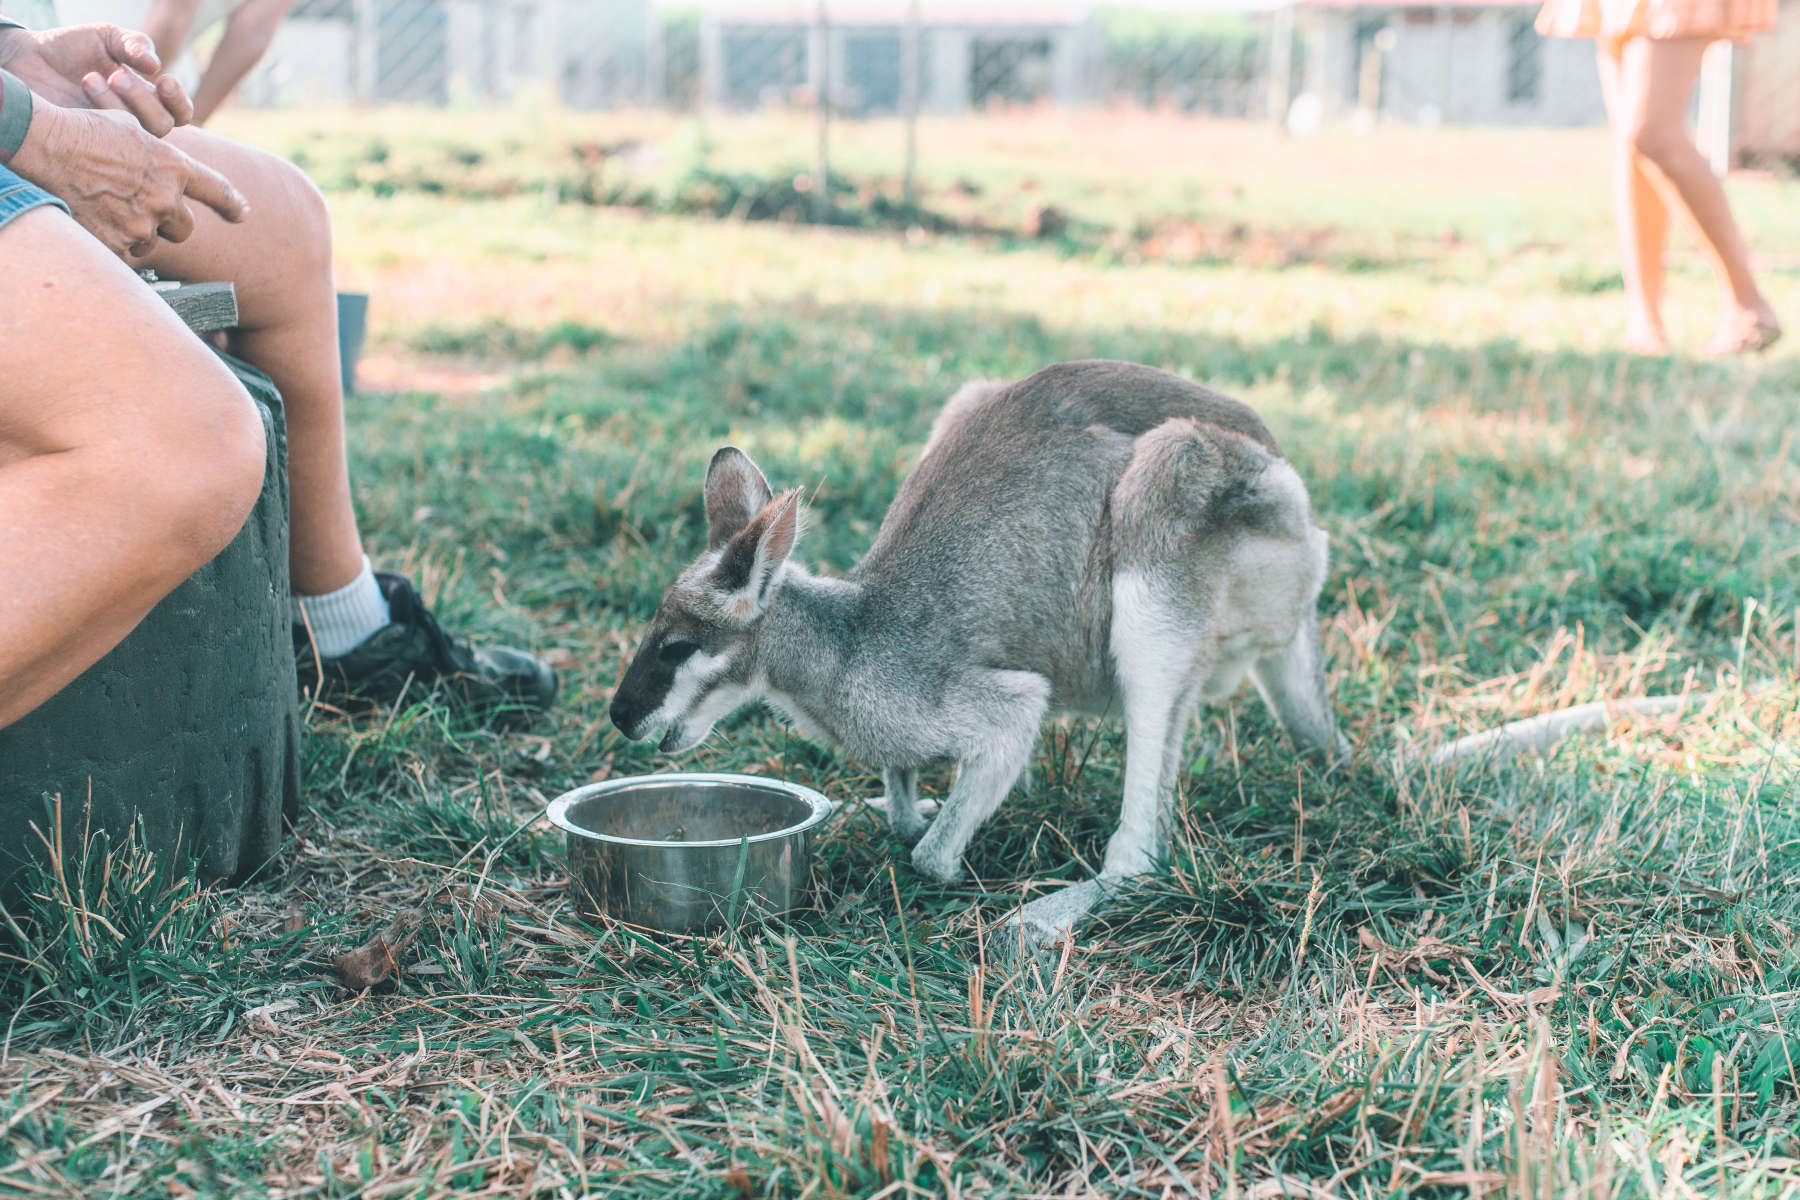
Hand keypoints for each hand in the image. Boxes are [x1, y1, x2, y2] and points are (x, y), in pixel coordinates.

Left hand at [0, 24, 192, 134]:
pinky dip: (96, 118)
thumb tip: (156, 66)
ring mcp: (114, 136)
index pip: (180, 112)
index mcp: (148, 98)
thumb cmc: (72, 48)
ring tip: (88, 79)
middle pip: (162, 126)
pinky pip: (106, 143)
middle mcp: (136, 120)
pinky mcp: (90, 145)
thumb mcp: (107, 38)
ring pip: (136, 136)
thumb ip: (135, 45)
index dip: (179, 101)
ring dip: (116, 106)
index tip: (164, 81)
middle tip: (115, 76)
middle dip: (141, 99)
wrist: (29, 59)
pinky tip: (80, 93)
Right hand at [10, 102, 246, 258]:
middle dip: (168, 223)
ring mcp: (142, 224)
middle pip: (184, 228)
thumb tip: (165, 166)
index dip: (232, 205)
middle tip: (142, 210)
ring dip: (137, 233)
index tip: (242, 214)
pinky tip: (95, 224)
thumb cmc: (85, 131)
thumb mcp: (133, 130)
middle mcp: (166, 199)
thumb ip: (158, 154)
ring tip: (108, 210)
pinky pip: (125, 254)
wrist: (48, 144)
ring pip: (152, 242)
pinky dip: (113, 244)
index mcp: (175, 168)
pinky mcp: (118, 243)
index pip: (218, 191)